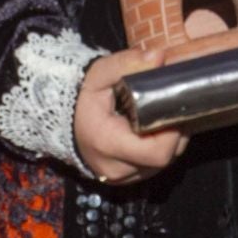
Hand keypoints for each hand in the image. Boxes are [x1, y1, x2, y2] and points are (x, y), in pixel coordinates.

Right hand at [72, 47, 188, 185]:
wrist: (62, 118)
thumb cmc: (81, 96)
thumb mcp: (99, 73)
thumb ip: (128, 63)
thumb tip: (159, 57)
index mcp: (108, 144)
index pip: (157, 152)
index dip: (173, 132)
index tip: (174, 108)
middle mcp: (115, 169)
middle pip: (164, 159)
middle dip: (175, 133)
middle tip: (173, 108)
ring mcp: (121, 178)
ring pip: (162, 166)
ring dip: (170, 142)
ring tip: (163, 116)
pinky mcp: (125, 180)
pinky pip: (153, 168)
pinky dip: (160, 149)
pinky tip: (154, 130)